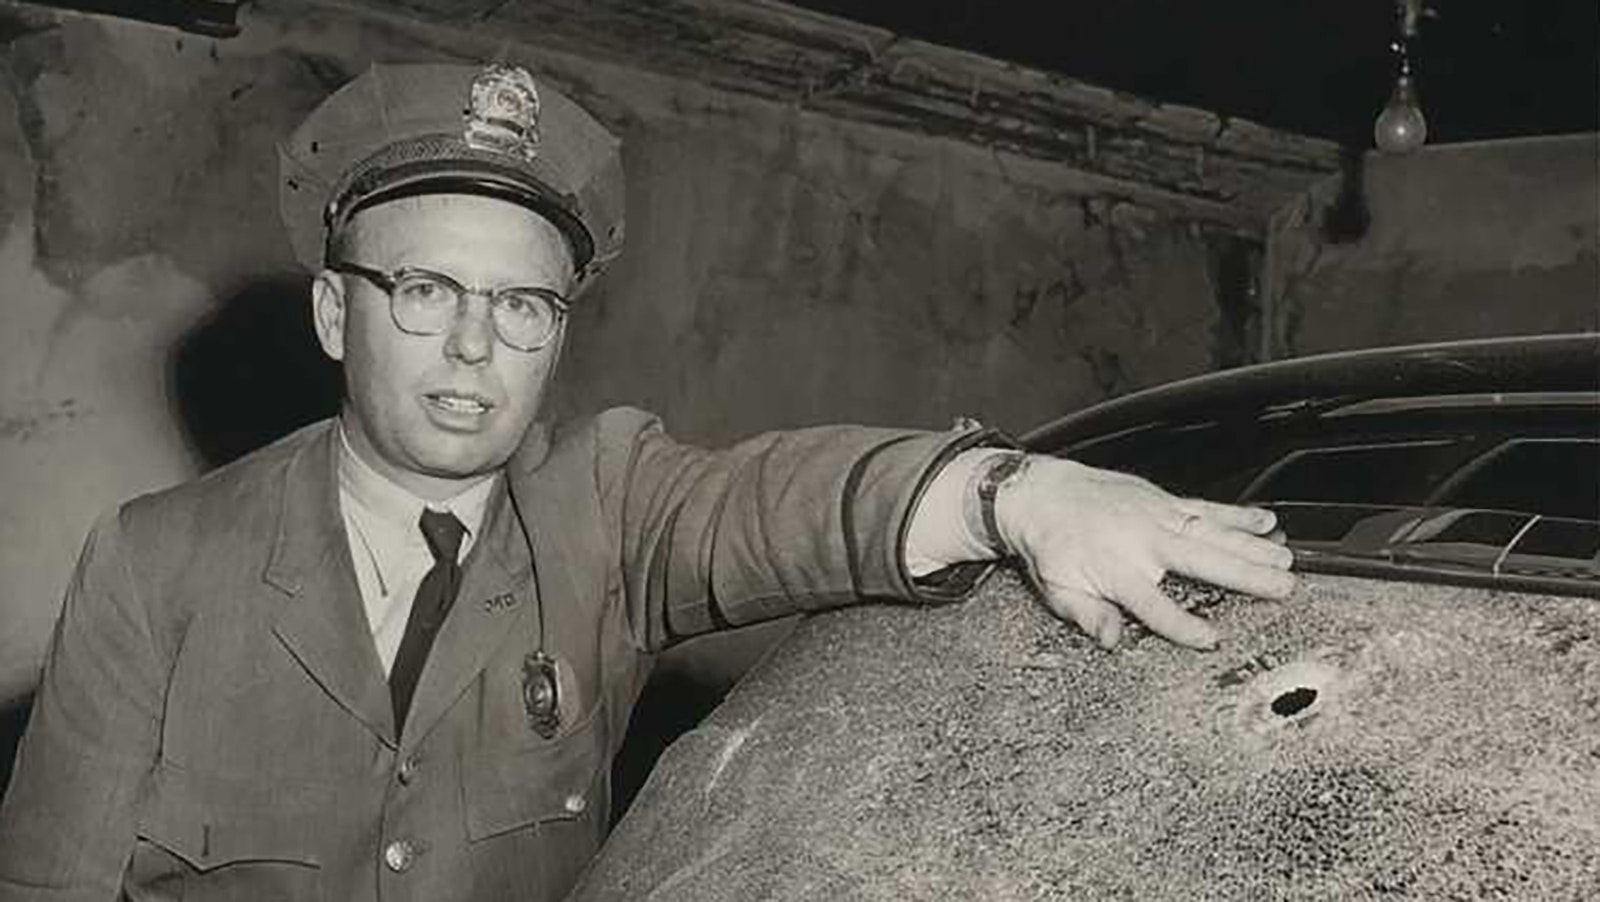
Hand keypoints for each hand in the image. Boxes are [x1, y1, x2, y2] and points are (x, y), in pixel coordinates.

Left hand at [995, 457, 1294, 649]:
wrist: (1042, 494)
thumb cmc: (1051, 544)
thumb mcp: (1058, 589)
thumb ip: (1087, 615)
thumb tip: (1111, 639)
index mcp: (1118, 571)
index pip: (1156, 605)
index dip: (1183, 625)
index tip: (1211, 640)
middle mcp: (1144, 542)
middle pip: (1203, 562)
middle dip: (1245, 575)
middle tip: (1283, 588)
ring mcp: (1158, 518)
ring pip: (1213, 532)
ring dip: (1253, 546)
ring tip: (1286, 560)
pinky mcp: (1163, 501)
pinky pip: (1206, 508)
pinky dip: (1238, 514)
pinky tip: (1267, 521)